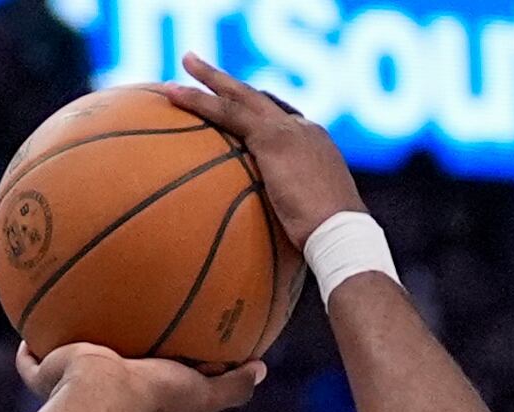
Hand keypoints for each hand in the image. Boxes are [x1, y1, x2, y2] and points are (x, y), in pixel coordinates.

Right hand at [18, 341, 264, 411]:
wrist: (99, 397)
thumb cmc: (150, 398)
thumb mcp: (201, 394)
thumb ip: (231, 387)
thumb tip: (261, 370)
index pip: (147, 395)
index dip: (155, 378)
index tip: (163, 353)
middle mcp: (100, 405)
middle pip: (104, 381)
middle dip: (108, 363)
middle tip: (117, 334)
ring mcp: (67, 393)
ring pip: (64, 371)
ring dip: (66, 353)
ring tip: (70, 320)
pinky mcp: (44, 377)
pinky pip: (31, 360)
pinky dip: (30, 346)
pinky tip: (32, 318)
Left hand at [161, 52, 364, 247]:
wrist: (340, 234)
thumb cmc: (326, 243)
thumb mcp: (305, 224)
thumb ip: (284, 220)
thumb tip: (268, 248)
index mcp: (314, 146)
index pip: (280, 120)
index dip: (256, 114)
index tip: (236, 111)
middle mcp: (304, 129)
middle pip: (260, 99)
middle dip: (230, 83)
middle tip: (202, 68)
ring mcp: (289, 130)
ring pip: (241, 96)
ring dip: (209, 78)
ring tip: (185, 61)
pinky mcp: (272, 138)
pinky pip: (227, 113)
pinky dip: (198, 101)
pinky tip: (172, 94)